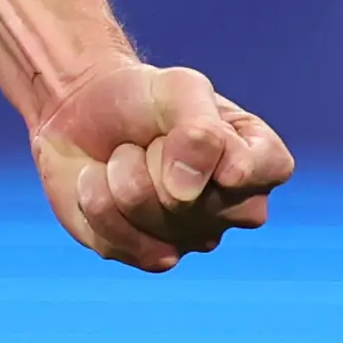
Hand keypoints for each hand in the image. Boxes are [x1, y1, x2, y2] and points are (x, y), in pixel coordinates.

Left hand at [32, 61, 291, 271]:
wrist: (82, 110)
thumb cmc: (142, 97)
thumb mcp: (179, 87)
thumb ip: (200, 130)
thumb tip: (186, 193)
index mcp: (260, 163)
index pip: (257, 170)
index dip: (208, 146)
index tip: (186, 122)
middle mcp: (236, 210)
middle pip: (191, 199)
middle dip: (154, 156)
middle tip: (151, 139)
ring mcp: (194, 238)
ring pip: (150, 217)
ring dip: (119, 173)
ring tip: (124, 156)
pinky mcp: (147, 255)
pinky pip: (117, 240)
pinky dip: (96, 200)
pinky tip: (102, 181)